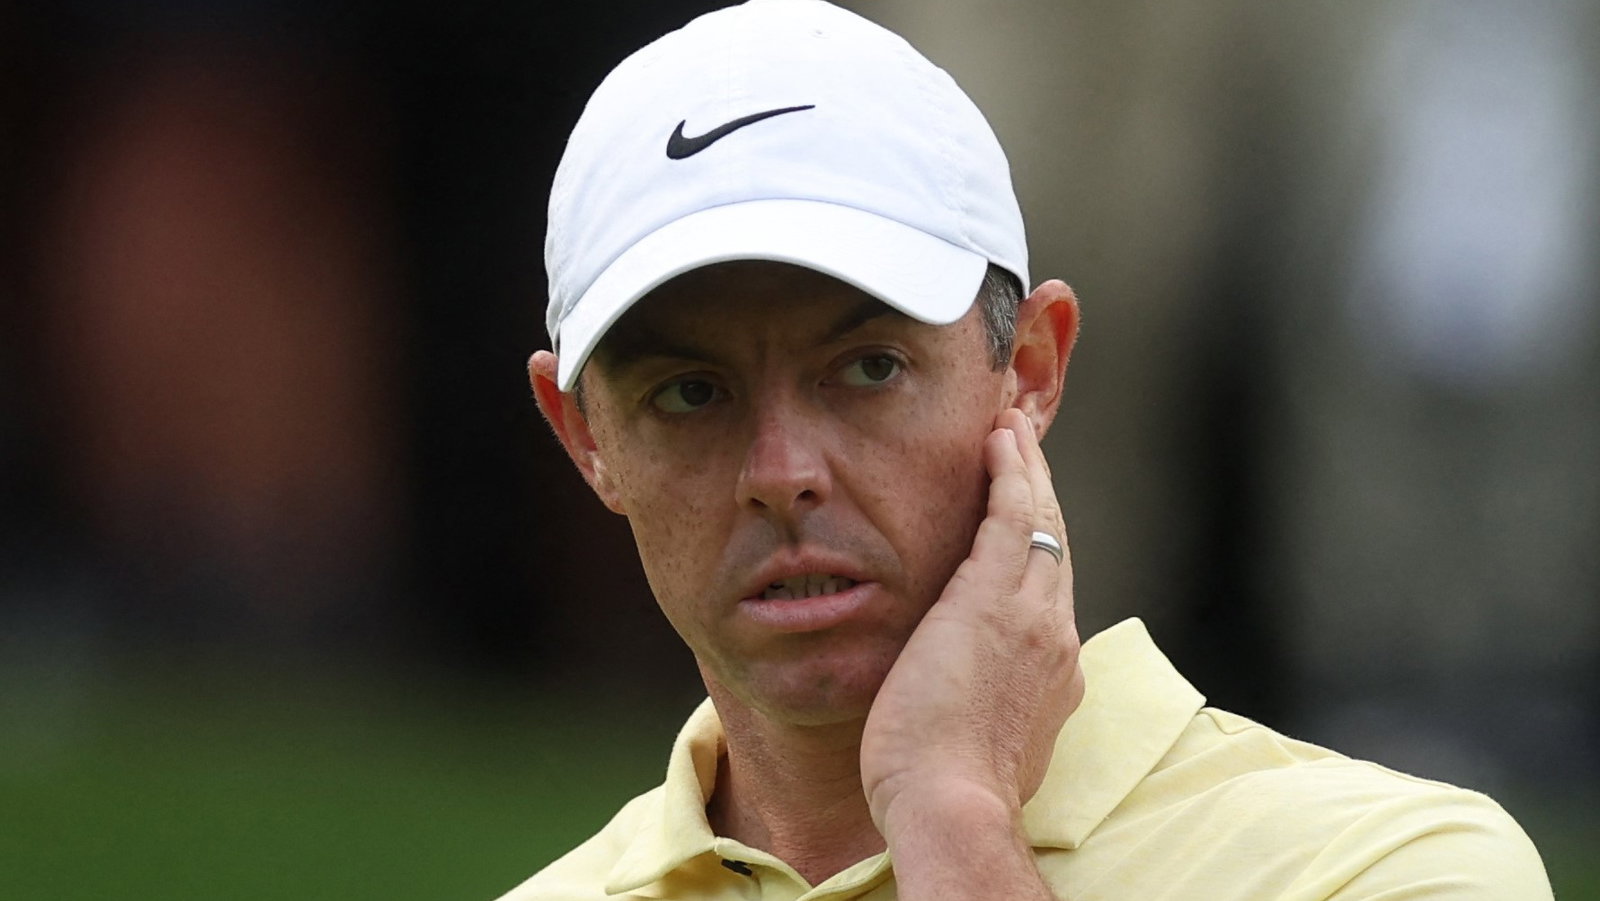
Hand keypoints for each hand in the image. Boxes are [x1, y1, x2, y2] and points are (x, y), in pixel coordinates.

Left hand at [859, 406, 1084, 835]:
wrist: (951, 804)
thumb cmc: (944, 792)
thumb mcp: (979, 748)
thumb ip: (982, 716)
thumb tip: (965, 711)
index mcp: (1052, 678)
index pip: (1049, 598)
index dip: (1040, 554)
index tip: (1028, 526)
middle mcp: (1055, 638)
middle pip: (1056, 548)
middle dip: (1041, 495)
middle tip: (1025, 450)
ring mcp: (1031, 614)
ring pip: (1041, 522)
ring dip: (1026, 470)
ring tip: (1011, 428)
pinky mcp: (993, 597)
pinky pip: (1014, 516)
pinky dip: (1010, 473)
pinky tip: (999, 440)